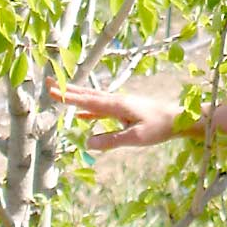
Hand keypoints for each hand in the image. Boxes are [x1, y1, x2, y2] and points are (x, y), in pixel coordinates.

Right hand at [46, 78, 185, 150]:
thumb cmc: (159, 128)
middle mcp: (116, 101)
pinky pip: (102, 109)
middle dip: (67, 90)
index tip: (51, 91)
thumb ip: (112, 140)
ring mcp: (121, 104)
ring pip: (93, 99)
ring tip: (60, 93)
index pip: (87, 101)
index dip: (68, 97)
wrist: (179, 119)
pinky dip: (89, 110)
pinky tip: (82, 115)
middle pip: (87, 95)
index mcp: (117, 105)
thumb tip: (87, 143)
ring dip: (76, 96)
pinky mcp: (125, 110)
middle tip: (48, 83)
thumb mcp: (136, 137)